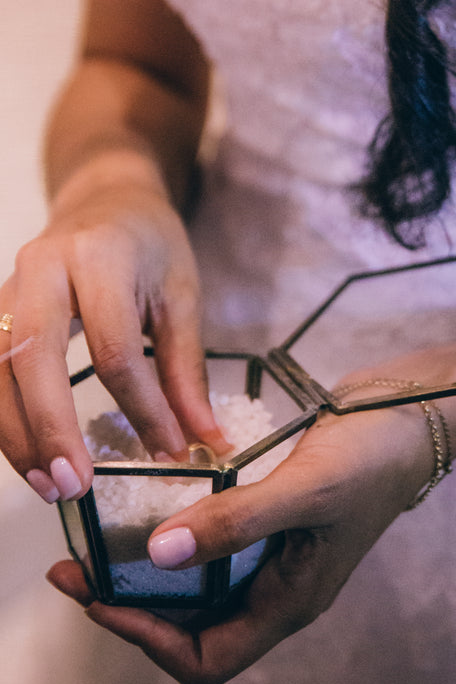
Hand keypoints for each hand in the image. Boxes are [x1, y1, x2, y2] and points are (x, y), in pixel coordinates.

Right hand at [0, 176, 229, 502]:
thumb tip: (206, 441)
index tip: (168, 453)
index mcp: (101, 258)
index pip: (115, 348)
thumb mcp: (182, 297)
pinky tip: (25, 457)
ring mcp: (8, 287)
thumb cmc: (150, 245)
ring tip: (49, 485)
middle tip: (75, 485)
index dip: (142, 408)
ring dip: (15, 435)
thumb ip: (187, 371)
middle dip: (50, 428)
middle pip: (32, 357)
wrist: (105, 198)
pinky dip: (1, 418)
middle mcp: (42, 269)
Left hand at [47, 402, 435, 683]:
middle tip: (80, 564)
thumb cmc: (373, 459)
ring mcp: (274, 553)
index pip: (206, 659)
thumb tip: (158, 555)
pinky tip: (154, 498)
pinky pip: (213, 540)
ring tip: (105, 534)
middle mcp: (277, 588)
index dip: (147, 641)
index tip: (100, 597)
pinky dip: (177, 529)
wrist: (416, 414)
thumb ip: (236, 523)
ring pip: (197, 582)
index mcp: (290, 602)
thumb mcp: (306, 491)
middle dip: (131, 603)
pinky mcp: (272, 517)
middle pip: (191, 626)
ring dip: (148, 567)